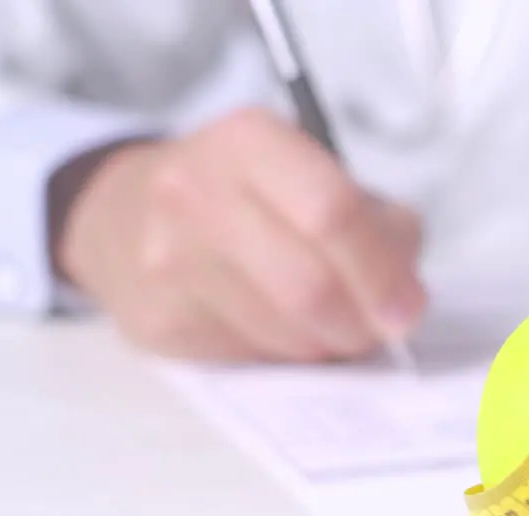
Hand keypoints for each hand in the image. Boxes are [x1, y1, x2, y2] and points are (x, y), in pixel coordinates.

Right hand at [54, 106, 425, 362]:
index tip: (407, 309)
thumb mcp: (311, 174)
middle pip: (308, 285)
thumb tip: (404, 296)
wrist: (121, 215)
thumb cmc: (243, 197)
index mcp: (250, 142)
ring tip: (334, 328)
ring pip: (283, 333)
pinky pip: (251, 358)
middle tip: (378, 331)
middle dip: (360, 324)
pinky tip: (285, 332)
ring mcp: (169, 260)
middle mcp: (197, 193)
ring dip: (327, 344)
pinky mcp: (158, 321)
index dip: (381, 272)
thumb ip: (376, 223)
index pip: (332, 211)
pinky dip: (286, 357)